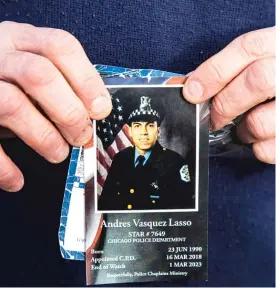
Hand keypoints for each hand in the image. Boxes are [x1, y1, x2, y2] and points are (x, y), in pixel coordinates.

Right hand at [0, 21, 111, 191]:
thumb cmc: (9, 81)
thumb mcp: (33, 70)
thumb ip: (60, 84)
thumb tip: (94, 111)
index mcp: (22, 40)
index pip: (61, 47)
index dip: (87, 81)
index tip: (101, 110)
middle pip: (41, 76)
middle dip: (70, 113)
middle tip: (81, 137)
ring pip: (13, 104)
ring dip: (45, 137)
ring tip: (58, 153)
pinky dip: (4, 166)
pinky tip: (17, 180)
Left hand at [183, 27, 274, 163]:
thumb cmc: (274, 78)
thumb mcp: (259, 63)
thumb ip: (227, 70)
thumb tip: (188, 86)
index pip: (248, 49)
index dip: (214, 72)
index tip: (191, 92)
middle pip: (258, 81)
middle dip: (225, 104)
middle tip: (214, 118)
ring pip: (261, 121)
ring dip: (243, 131)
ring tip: (245, 128)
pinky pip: (270, 149)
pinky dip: (258, 149)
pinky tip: (262, 139)